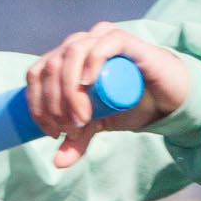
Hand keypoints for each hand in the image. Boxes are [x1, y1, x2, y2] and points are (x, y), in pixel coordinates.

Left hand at [26, 22, 190, 168]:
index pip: (37, 74)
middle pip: (52, 67)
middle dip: (54, 103)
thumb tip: (57, 163)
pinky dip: (91, 63)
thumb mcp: (98, 124)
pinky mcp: (124, 40)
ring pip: (72, 54)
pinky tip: (89, 83)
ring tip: (83, 118)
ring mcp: (100, 38)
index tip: (53, 132)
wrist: (164, 97)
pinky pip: (102, 44)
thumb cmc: (128, 103)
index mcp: (64, 58)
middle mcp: (78, 43)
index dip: (36, 104)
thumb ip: (77, 139)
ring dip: (70, 90)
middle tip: (72, 129)